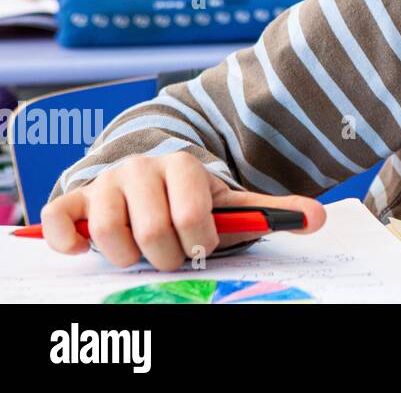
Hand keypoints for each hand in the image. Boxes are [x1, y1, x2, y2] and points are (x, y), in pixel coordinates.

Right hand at [40, 151, 325, 270]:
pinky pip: (60, 221)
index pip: (193, 219)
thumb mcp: (230, 203)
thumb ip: (272, 210)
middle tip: (170, 254)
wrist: (146, 183)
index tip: (200, 246)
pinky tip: (84, 249)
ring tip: (138, 251)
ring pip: (109, 233)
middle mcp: (141, 168)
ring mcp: (105, 183)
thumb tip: (319, 218)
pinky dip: (69, 241)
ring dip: (126, 256)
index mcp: (184, 166)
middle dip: (165, 256)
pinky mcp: (74, 200)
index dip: (198, 245)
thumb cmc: (190, 201)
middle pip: (151, 232)